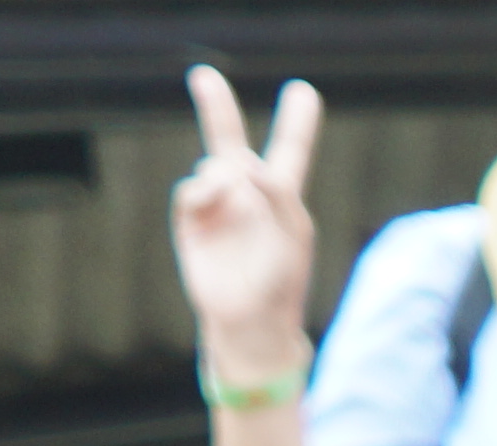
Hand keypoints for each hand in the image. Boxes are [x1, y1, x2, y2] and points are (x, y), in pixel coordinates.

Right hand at [172, 69, 324, 373]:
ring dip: (228, 174)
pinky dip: (206, 187)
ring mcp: (217, 204)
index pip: (292, 150)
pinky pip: (194, 187)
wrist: (249, 321)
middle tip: (202, 75)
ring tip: (237, 197)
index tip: (303, 91)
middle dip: (216, 108)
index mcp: (283, 198)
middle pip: (230, 141)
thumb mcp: (292, 233)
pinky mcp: (193, 218)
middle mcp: (247, 194)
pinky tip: (215, 196)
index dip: (298, 121)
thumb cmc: (280, 282)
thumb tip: (243, 164)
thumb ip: (276, 193)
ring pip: (215, 164)